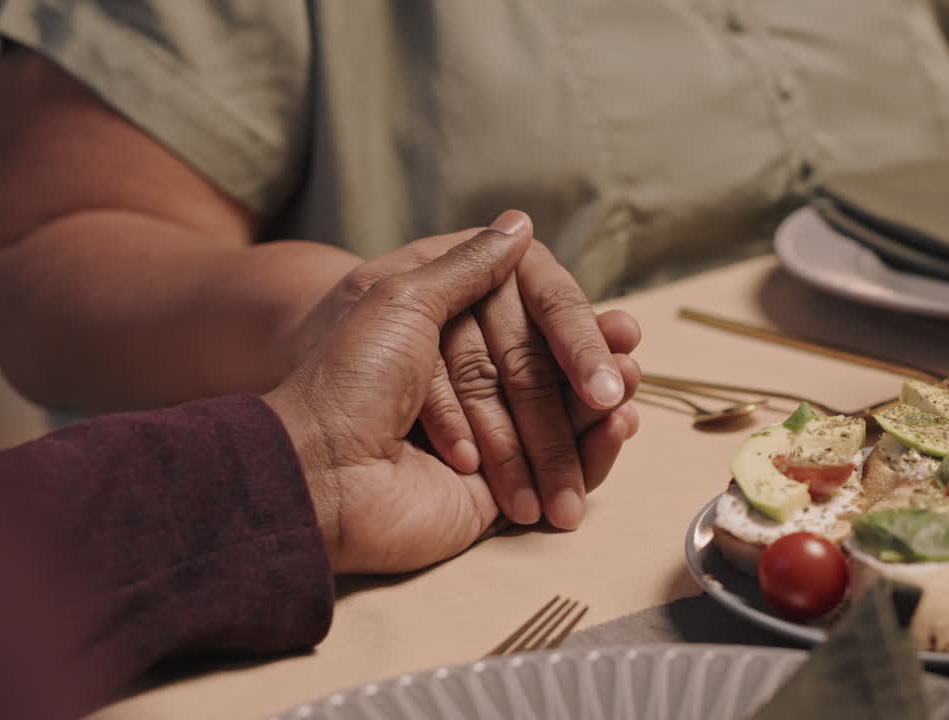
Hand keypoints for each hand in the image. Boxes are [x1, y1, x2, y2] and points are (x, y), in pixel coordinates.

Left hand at [263, 225, 639, 573]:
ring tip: (629, 400)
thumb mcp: (404, 299)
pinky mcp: (495, 492)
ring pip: (559, 422)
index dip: (572, 324)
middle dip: (592, 371)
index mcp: (445, 331)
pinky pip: (554, 473)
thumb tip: (518, 224)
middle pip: (548, 373)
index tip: (616, 323)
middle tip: (628, 366)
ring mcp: (484, 439)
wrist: (319, 472)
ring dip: (600, 412)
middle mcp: (466, 381)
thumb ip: (468, 266)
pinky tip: (617, 432)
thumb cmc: (349, 379)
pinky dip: (592, 454)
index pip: (527, 318)